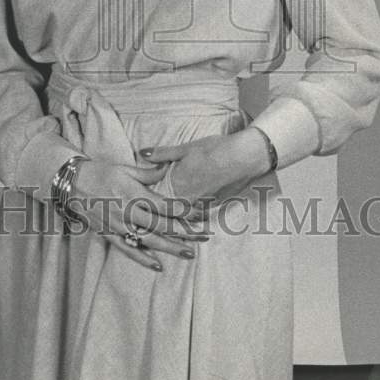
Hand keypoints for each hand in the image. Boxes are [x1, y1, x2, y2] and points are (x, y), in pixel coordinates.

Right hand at [69, 158, 209, 270]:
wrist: (72, 183)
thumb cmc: (100, 172)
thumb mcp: (126, 169)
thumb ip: (148, 173)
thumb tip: (167, 167)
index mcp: (134, 194)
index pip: (166, 205)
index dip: (185, 210)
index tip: (202, 213)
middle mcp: (129, 212)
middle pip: (162, 226)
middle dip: (185, 231)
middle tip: (205, 236)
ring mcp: (119, 226)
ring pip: (149, 241)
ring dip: (171, 248)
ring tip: (190, 254)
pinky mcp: (110, 235)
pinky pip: (128, 250)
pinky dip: (143, 259)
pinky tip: (158, 266)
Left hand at [140, 129, 270, 213]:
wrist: (244, 158)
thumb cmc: (215, 149)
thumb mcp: (186, 148)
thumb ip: (162, 154)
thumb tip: (142, 153)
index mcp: (177, 184)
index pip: (155, 201)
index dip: (145, 205)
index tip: (135, 210)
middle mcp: (188, 199)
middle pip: (168, 215)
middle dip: (156, 220)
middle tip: (144, 226)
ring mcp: (202, 205)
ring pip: (183, 220)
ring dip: (175, 224)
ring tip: (165, 230)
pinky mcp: (215, 207)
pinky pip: (198, 217)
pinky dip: (191, 221)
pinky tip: (189, 224)